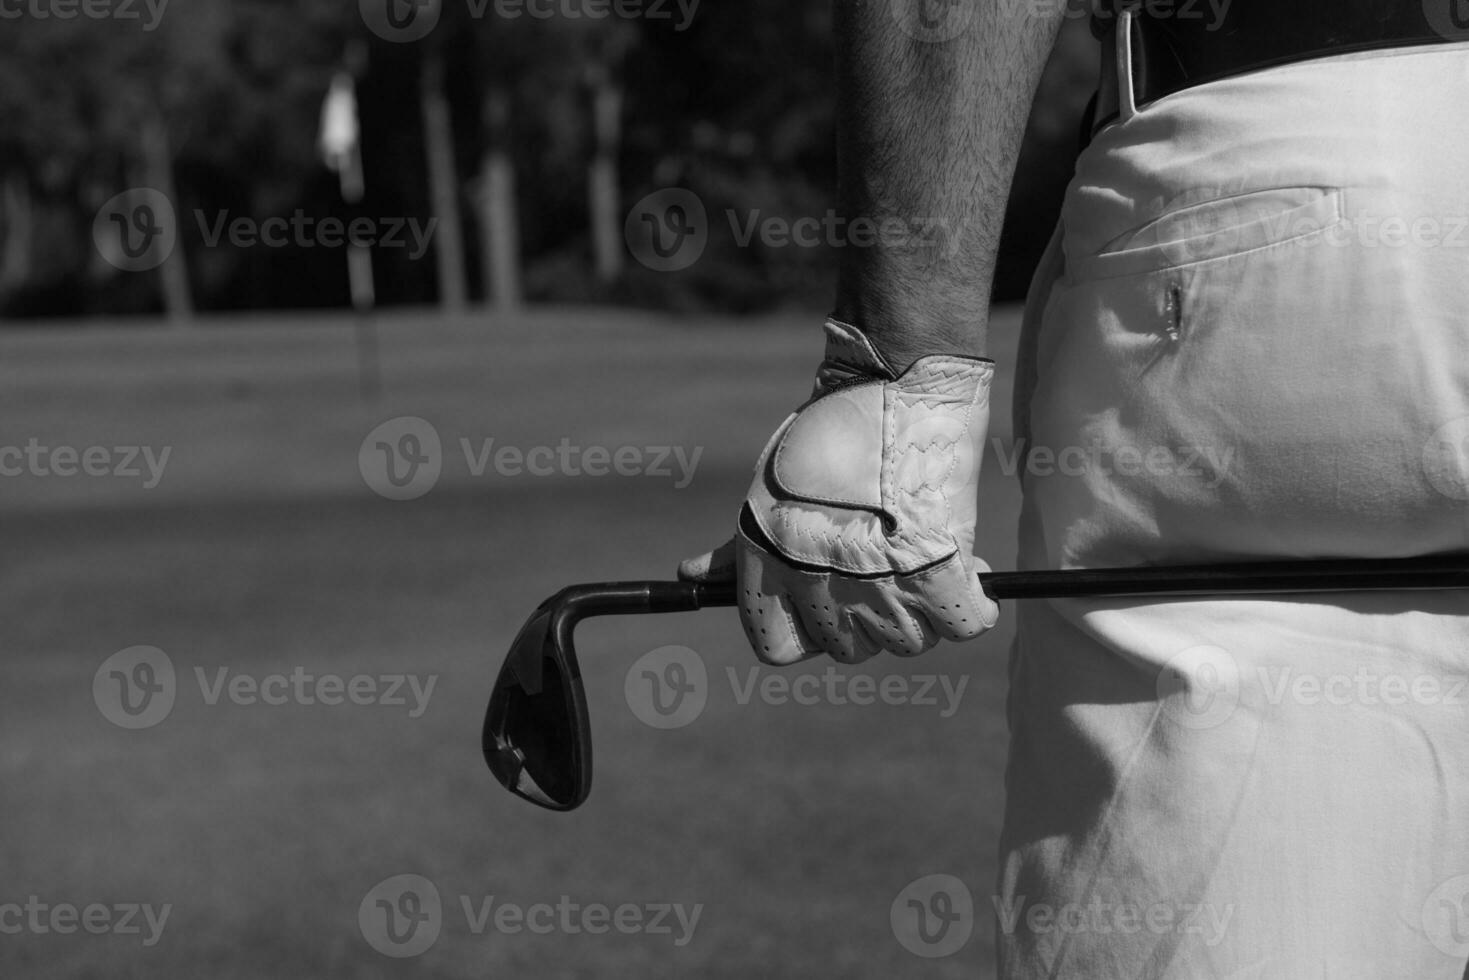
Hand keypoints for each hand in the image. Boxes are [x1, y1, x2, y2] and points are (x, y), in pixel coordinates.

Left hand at [680, 319, 999, 663]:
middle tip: (882, 570)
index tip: (826, 605)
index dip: (805, 629)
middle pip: (849, 649)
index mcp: (770, 566)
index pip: (778, 648)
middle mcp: (821, 583)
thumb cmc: (828, 434)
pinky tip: (967, 575)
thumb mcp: (767, 493)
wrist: (895, 382)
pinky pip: (964, 622)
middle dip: (865, 618)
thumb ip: (735, 550)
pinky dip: (972, 604)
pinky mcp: (943, 566)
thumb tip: (689, 578)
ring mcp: (883, 580)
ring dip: (919, 612)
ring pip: (908, 640)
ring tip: (922, 563)